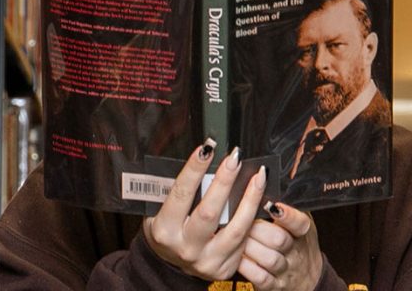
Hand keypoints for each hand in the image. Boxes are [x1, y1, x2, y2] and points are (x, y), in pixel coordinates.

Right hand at [143, 141, 267, 280]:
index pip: (181, 194)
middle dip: (225, 181)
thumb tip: (201, 161)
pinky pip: (243, 241)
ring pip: (236, 229)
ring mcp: (206, 262)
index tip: (207, 148)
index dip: (194, 169)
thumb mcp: (160, 210)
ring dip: (251, 199)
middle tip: (235, 157)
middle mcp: (185, 248)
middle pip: (210, 212)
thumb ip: (179, 191)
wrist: (170, 263)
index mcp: (164, 230)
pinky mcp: (223, 270)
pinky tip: (258, 200)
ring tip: (259, 176)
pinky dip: (252, 219)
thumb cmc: (167, 229)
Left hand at [238, 203, 322, 290]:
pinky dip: (245, 267)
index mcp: (302, 230)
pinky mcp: (274, 285)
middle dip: (256, 229)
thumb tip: (260, 176)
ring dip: (248, 246)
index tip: (273, 205)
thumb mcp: (296, 220)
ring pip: (268, 258)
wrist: (306, 277)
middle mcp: (296, 250)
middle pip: (279, 239)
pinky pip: (259, 277)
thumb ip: (283, 202)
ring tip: (233, 235)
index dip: (287, 214)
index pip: (299, 222)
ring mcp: (286, 269)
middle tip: (239, 219)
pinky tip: (235, 255)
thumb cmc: (293, 240)